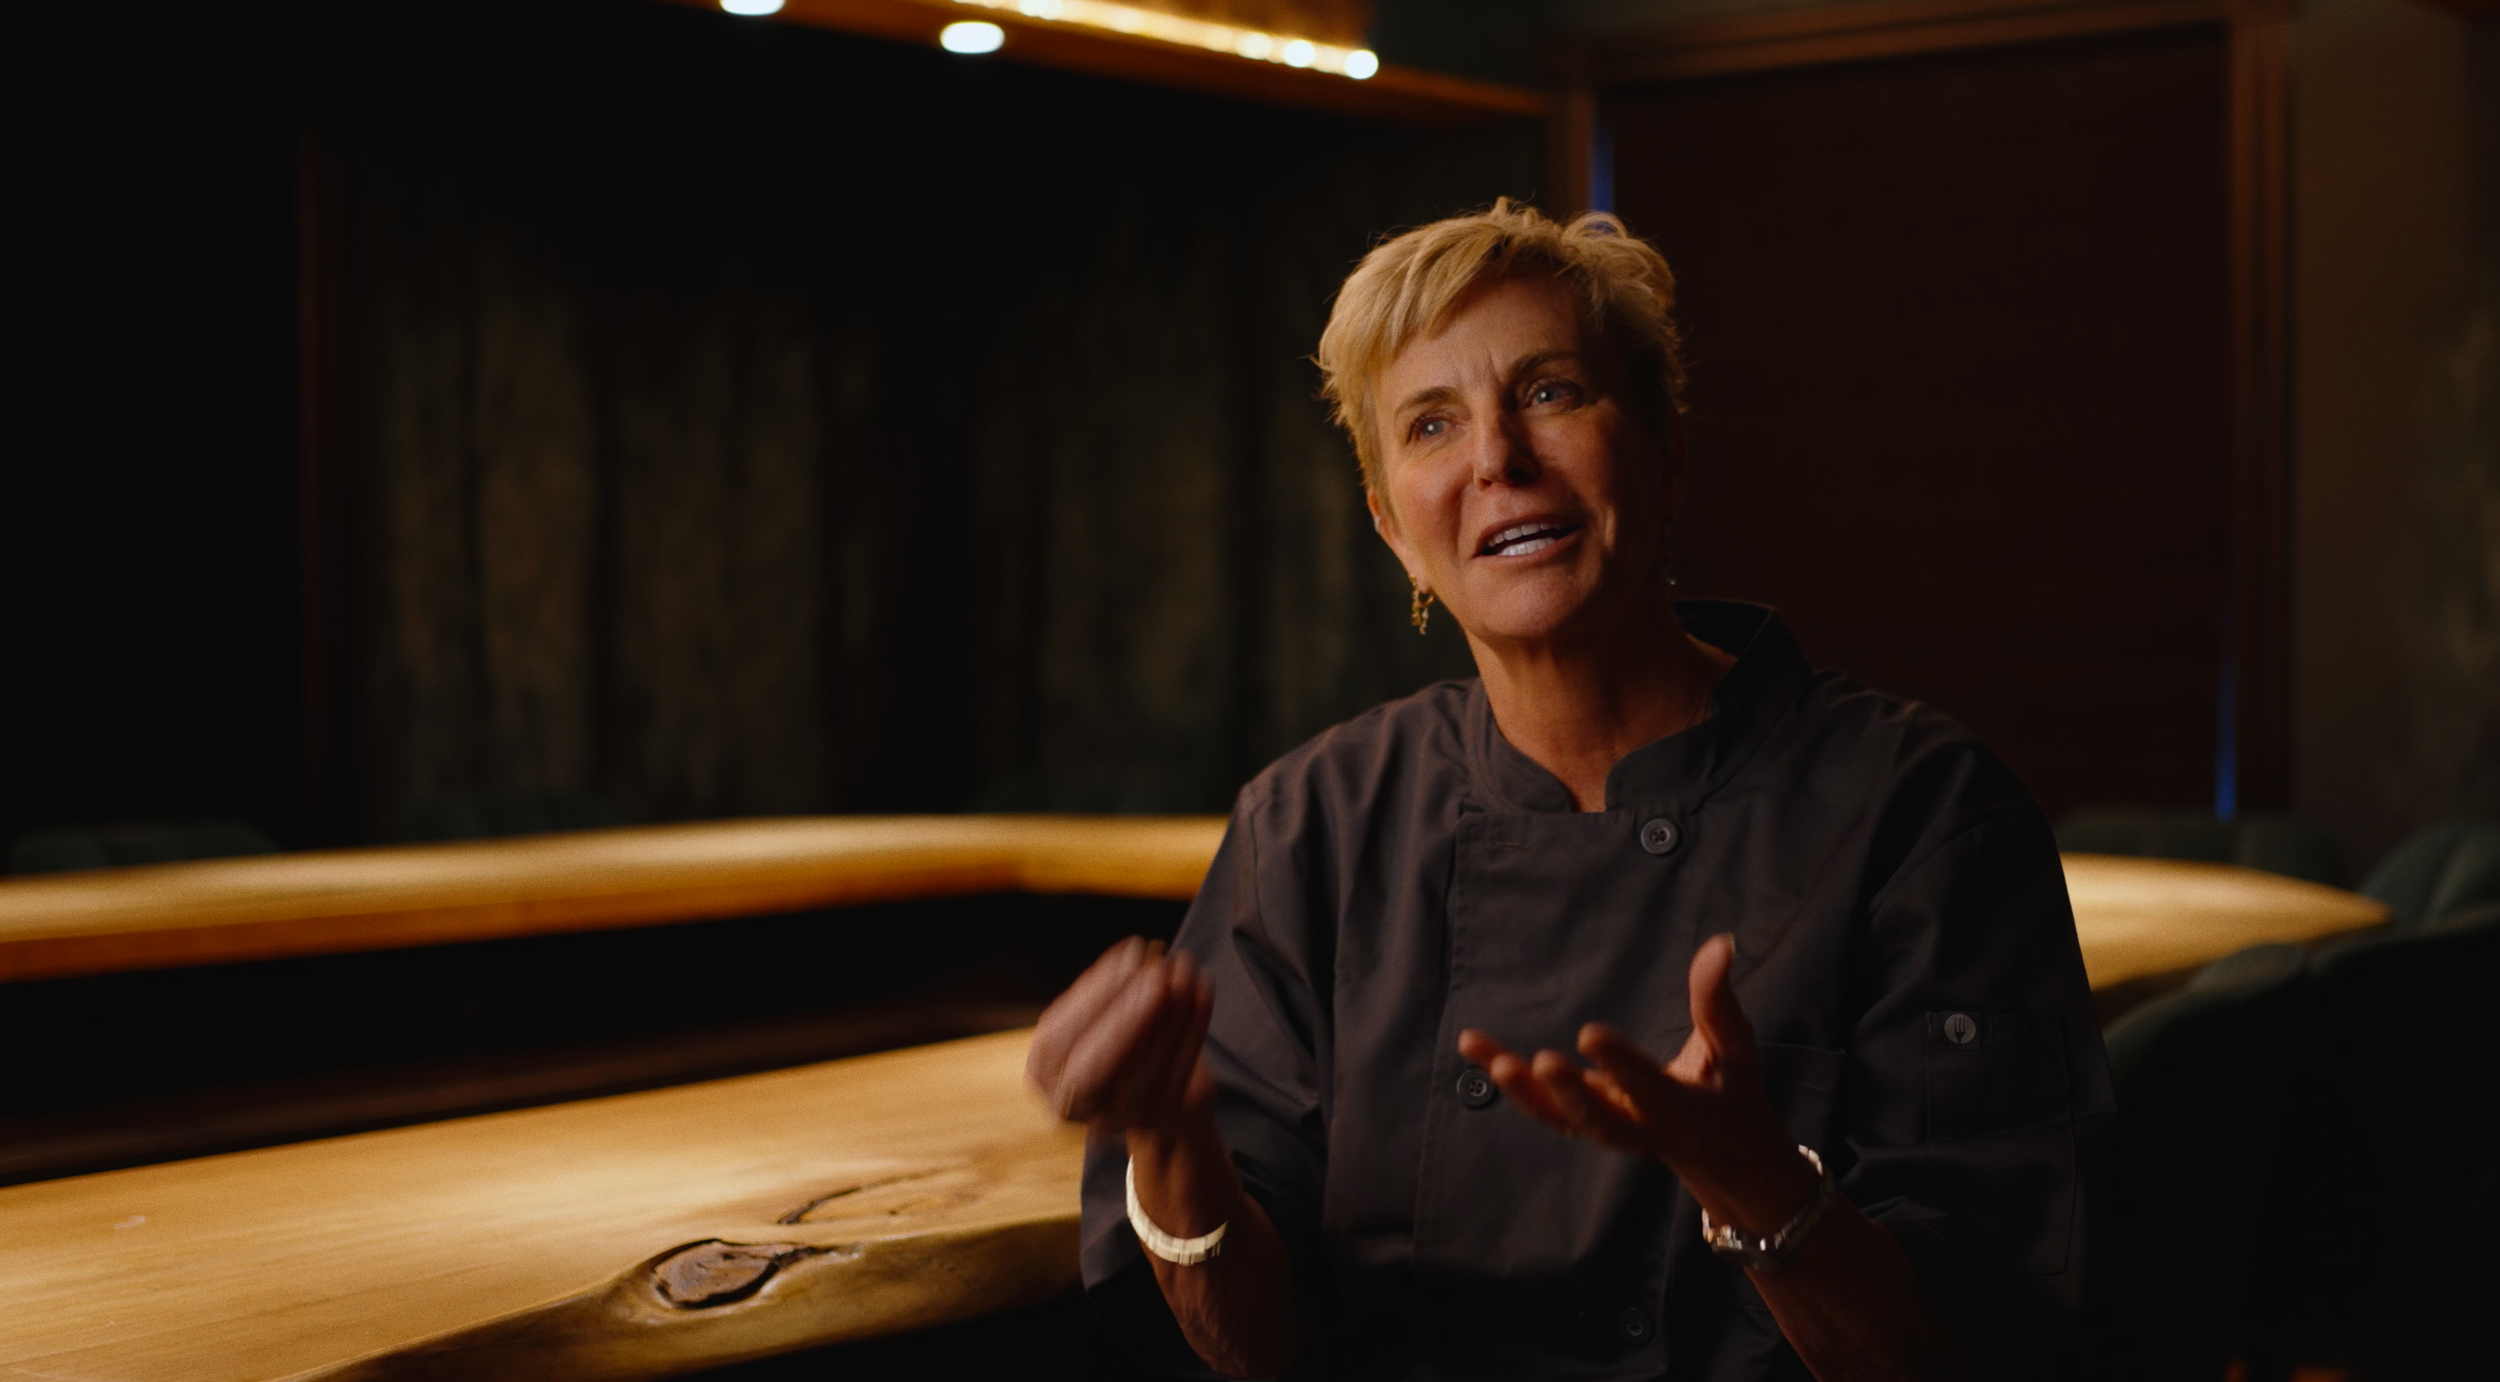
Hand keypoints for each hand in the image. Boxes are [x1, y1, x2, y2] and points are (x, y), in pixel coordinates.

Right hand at [1027, 937, 1215, 1132]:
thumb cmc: (1118, 1041)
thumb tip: (1132, 960)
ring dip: (1168, 1015)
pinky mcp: (1158, 1120)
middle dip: (1124, 1015)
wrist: (1156, 1097)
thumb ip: (1105, 996)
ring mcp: (1115, 1119)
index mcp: (1041, 1075)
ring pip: (1141, 1073)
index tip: (1128, 953)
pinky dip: (1194, 1030)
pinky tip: (1204, 991)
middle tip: (1157, 969)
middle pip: (1090, 1069)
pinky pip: (1178, 1075)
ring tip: (1185, 970)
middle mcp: (1071, 1107)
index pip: (1056, 1040)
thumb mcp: (1098, 1017)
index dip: (1092, 995)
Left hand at [1456, 933, 1811, 1232]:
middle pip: (1599, 1121)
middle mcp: (1638, 1127)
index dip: (1619, 1064)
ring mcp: (1605, 1127)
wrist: (1720, 1154)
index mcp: (1679, 1110)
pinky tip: (1472, 1047)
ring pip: (1559, 1119)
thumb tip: (1720, 942)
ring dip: (1523, 1092)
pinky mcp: (1582, 1120)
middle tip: (1542, 1064)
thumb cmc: (1729, 1089)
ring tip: (1487, 1059)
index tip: (1588, 1033)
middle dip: (1570, 1095)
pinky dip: (1509, 1080)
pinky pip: (1541, 1106)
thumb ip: (1718, 1000)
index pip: (1647, 1087)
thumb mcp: (1734, 1048)